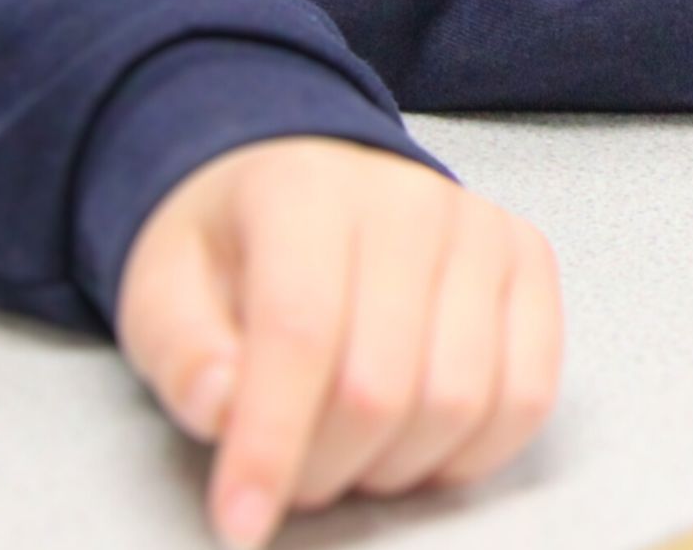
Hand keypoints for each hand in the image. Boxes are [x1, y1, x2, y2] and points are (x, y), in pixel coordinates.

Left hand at [115, 139, 562, 548]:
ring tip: (349, 451)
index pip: (300, 335)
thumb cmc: (238, 245)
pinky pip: (527, 394)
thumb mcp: (163, 287)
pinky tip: (417, 446)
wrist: (312, 177)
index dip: (271, 445)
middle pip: (381, 386)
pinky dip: (472, 453)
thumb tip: (221, 407)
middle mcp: (409, 202)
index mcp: (305, 195)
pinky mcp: (529, 263)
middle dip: (325, 468)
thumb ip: (183, 352)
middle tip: (289, 477)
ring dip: (394, 467)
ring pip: (458, 401)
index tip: (241, 522)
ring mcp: (482, 230)